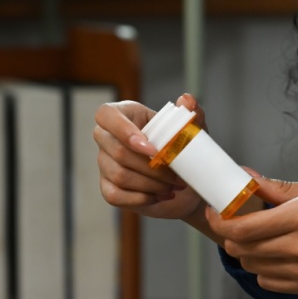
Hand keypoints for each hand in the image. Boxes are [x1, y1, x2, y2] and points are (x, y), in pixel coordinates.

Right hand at [94, 93, 205, 220]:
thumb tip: (186, 100)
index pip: (106, 115)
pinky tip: (159, 196)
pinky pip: (114, 195)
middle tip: (176, 176)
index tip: (153, 149)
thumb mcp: (192, 131)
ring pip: (119, 175)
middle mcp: (108, 137)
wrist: (184, 181)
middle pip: (117, 151)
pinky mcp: (107, 186)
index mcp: (124, 114)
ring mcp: (104, 163)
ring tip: (173, 186)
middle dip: (151, 168)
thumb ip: (193, 114)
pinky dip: (141, 198)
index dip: (125, 131)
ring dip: (151, 184)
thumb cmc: (182, 148)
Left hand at [207, 174, 297, 294]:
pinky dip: (266, 267)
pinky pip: (271, 282)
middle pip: (241, 249)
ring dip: (249, 250)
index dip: (221, 218)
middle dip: (233, 232)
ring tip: (264, 231)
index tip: (218, 207)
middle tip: (240, 215)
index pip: (242, 227)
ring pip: (253, 267)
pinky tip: (280, 251)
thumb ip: (283, 189)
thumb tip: (249, 178)